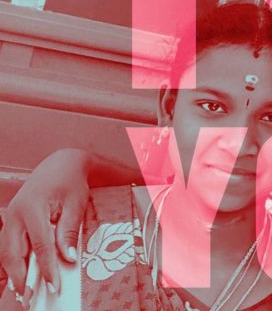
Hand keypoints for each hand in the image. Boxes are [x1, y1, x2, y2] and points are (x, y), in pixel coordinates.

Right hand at [0, 149, 89, 298]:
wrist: (60, 164)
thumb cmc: (70, 182)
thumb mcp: (76, 204)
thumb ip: (70, 231)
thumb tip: (68, 258)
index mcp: (32, 208)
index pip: (40, 245)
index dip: (47, 268)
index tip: (55, 286)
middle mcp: (15, 214)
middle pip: (13, 252)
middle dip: (20, 278)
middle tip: (30, 298)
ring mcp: (10, 218)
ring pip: (5, 252)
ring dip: (11, 274)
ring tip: (21, 295)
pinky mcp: (11, 222)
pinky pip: (6, 247)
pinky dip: (8, 264)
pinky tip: (13, 281)